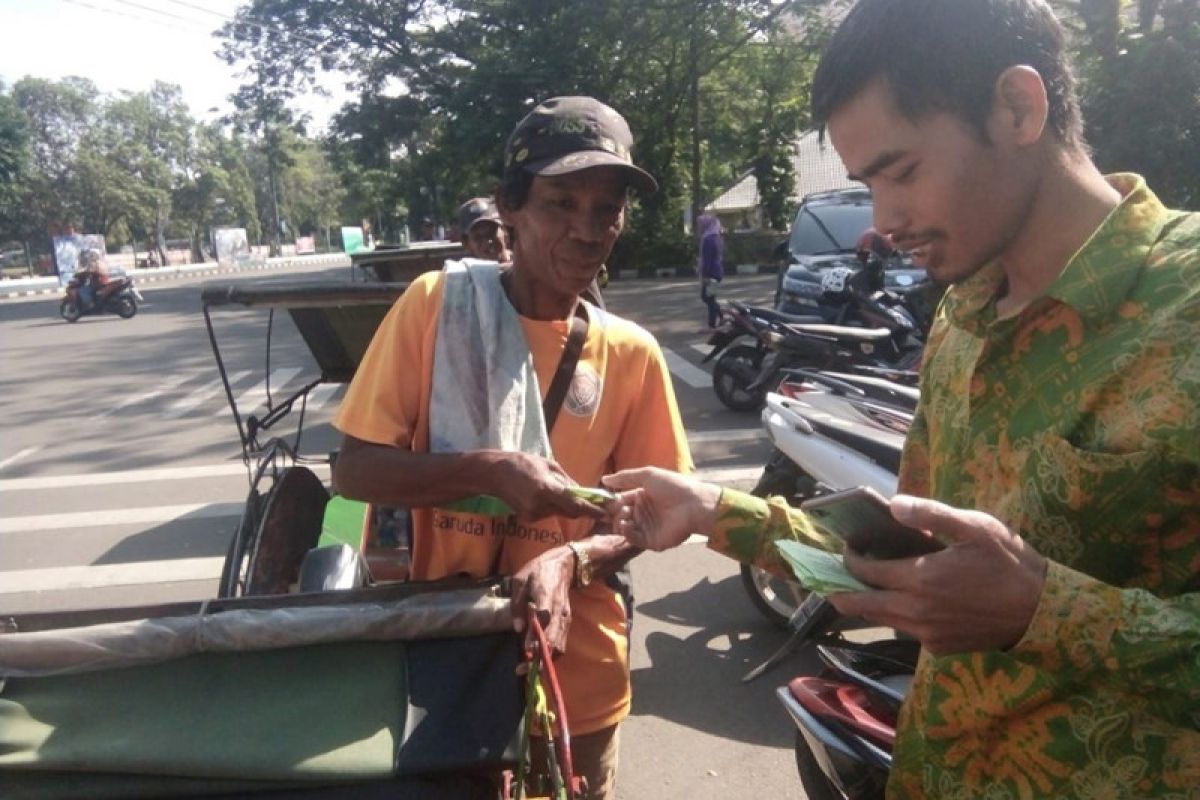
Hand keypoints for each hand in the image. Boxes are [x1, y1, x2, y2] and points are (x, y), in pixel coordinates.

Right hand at [486, 451, 604, 520]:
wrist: (494, 473)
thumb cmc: (522, 463)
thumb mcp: (549, 465)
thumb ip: (567, 481)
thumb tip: (583, 493)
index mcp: (546, 489)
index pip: (575, 505)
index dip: (593, 510)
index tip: (608, 511)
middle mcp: (540, 505)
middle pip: (571, 512)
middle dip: (583, 508)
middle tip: (597, 503)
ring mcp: (533, 514)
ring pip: (560, 513)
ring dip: (566, 506)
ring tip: (558, 489)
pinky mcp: (528, 518)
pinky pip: (549, 514)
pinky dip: (554, 507)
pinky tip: (546, 494)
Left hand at [510, 545, 575, 659]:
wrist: (565, 565)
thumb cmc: (539, 571)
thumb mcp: (520, 580)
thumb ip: (517, 604)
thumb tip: (517, 629)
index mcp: (546, 597)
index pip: (543, 620)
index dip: (536, 637)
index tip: (526, 650)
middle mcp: (558, 611)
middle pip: (553, 640)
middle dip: (539, 659)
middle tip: (522, 670)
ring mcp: (565, 618)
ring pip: (559, 646)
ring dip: (545, 661)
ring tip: (528, 670)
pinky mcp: (566, 623)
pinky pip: (561, 643)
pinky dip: (551, 656)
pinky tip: (538, 661)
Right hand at [602, 467, 721, 550]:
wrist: (694, 505)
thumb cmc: (672, 487)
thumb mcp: (647, 475)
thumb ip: (625, 478)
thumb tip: (604, 479)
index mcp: (643, 496)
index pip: (621, 500)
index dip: (611, 501)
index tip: (602, 501)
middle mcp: (644, 512)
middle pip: (621, 515)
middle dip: (615, 512)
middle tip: (618, 509)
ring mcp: (648, 528)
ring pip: (625, 528)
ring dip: (620, 522)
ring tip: (624, 516)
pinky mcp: (652, 541)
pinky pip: (634, 539)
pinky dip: (627, 533)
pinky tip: (625, 525)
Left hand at [828, 495, 1047, 654]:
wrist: (1043, 612)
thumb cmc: (1009, 563)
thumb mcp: (975, 527)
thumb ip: (931, 514)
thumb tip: (893, 504)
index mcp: (920, 578)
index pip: (864, 572)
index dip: (849, 559)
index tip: (849, 546)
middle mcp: (915, 612)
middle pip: (860, 605)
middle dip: (841, 590)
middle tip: (835, 576)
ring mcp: (927, 634)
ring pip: (882, 620)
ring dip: (870, 603)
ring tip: (871, 583)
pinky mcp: (940, 649)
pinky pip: (908, 632)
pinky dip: (900, 616)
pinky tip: (912, 599)